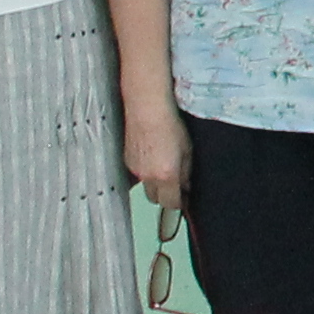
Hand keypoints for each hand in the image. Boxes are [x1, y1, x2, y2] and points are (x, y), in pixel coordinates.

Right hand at [122, 95, 192, 219]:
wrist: (147, 109)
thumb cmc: (170, 125)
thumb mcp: (187, 151)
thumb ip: (186, 174)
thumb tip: (186, 187)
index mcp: (166, 176)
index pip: (171, 204)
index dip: (179, 203)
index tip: (184, 199)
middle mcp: (148, 177)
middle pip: (156, 199)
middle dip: (166, 195)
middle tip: (175, 184)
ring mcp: (135, 170)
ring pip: (145, 187)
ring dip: (155, 184)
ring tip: (163, 168)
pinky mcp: (126, 161)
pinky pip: (136, 175)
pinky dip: (145, 172)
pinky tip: (151, 158)